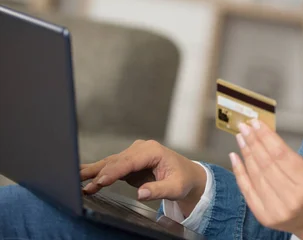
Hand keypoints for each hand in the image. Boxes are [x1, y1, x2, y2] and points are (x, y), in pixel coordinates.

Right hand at [80, 140, 205, 215]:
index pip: (129, 161)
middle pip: (116, 160)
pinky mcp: (128, 162)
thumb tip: (141, 194)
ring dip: (93, 172)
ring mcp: (133, 154)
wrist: (187, 175)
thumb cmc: (183, 180)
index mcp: (153, 151)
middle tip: (81, 182)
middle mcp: (141, 149)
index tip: (100, 181)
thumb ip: (158, 190)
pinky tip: (82, 176)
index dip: (114, 171)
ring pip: (110, 163)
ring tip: (75, 179)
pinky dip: (97, 173)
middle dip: (98, 172)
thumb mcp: (176, 188)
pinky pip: (111, 168)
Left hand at [230, 120, 302, 239]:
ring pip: (256, 175)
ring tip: (240, 137)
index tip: (256, 123)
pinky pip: (247, 190)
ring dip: (246, 153)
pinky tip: (235, 156)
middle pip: (266, 164)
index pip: (281, 155)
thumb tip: (263, 135)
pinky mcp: (263, 216)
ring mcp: (275, 209)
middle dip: (253, 142)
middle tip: (244, 126)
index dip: (266, 137)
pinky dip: (239, 172)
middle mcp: (291, 197)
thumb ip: (288, 156)